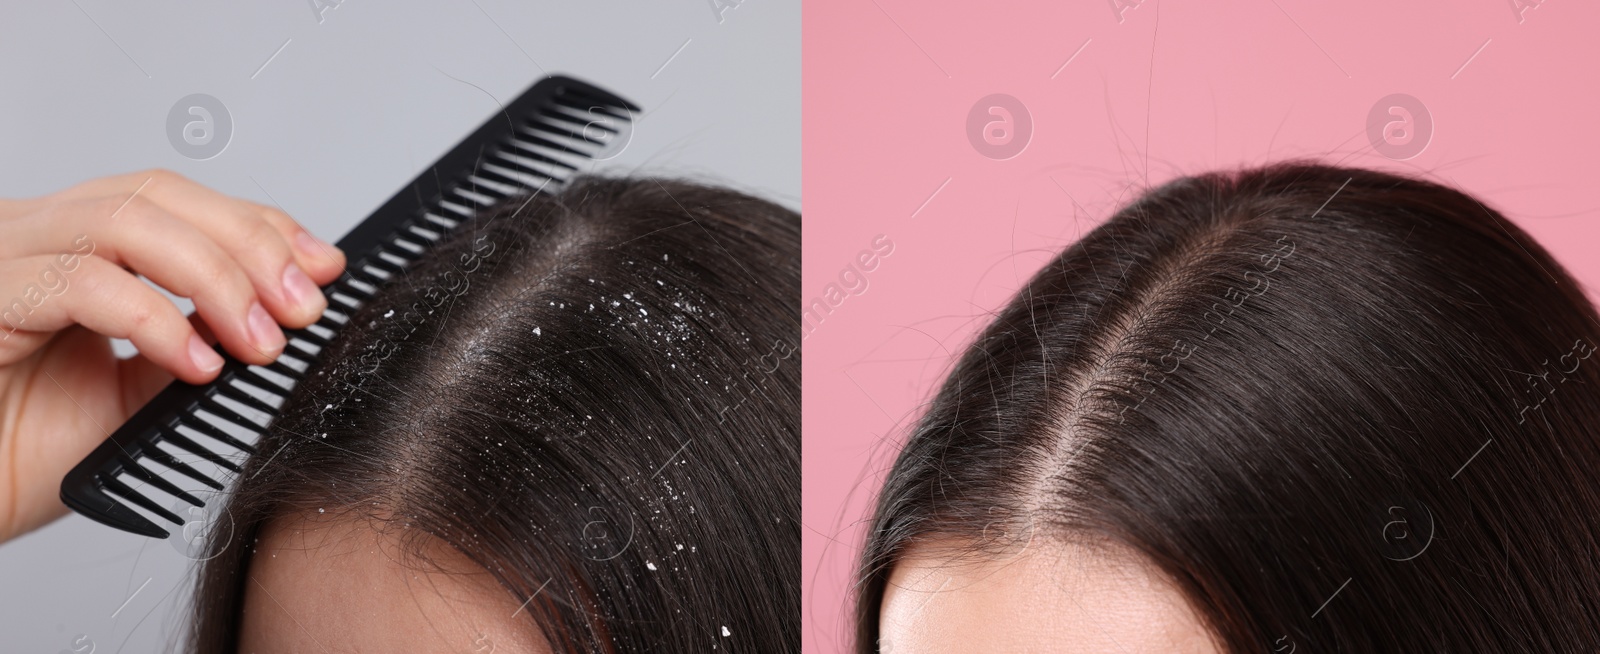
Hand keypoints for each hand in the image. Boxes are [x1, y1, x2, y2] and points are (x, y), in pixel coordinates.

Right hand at [0, 169, 344, 542]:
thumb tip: (278, 317)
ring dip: (216, 279)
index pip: (181, 201)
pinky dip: (156, 320)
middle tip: (302, 309)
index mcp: (74, 243)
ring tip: (259, 341)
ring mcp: (5, 256)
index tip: (323, 268)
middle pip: (160, 194)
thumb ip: (198, 343)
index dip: (260, 225)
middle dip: (251, 247)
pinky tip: (195, 363)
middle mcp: (36, 233)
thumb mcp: (139, 391)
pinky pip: (83, 284)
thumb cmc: (22, 448)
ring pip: (128, 222)